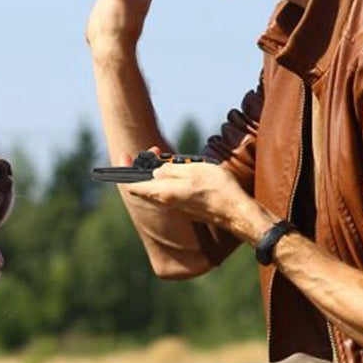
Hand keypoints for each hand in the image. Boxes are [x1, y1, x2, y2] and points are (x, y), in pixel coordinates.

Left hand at [124, 157, 267, 241]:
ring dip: (160, 170)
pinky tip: (183, 168)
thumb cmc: (218, 189)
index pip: (132, 186)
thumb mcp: (194, 170)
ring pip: (158, 186)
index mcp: (163, 193)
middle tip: (155, 150)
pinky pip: (170, 190)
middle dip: (146, 164)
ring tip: (171, 157)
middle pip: (144, 184)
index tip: (125, 156)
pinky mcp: (185, 207)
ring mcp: (175, 206)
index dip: (125, 170)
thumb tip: (157, 172)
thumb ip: (171, 170)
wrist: (237, 212)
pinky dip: (171, 178)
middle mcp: (166, 202)